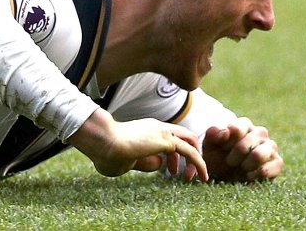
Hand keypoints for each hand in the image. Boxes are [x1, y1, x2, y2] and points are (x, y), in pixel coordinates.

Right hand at [73, 111, 205, 179]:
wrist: (102, 141)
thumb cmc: (108, 152)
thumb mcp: (130, 160)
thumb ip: (146, 162)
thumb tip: (160, 165)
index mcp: (148, 130)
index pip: (171, 139)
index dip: (175, 157)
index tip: (172, 171)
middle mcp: (158, 127)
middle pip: (185, 137)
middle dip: (190, 156)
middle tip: (187, 176)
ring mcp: (162, 131)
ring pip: (191, 141)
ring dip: (197, 160)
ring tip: (196, 178)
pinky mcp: (166, 140)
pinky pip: (190, 151)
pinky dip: (200, 163)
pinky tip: (202, 175)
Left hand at [200, 118, 283, 181]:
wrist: (226, 176)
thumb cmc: (217, 157)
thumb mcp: (209, 145)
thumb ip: (213, 134)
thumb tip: (226, 132)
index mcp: (244, 125)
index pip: (237, 128)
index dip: (227, 142)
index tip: (222, 149)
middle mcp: (260, 133)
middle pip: (248, 142)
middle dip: (235, 156)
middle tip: (229, 162)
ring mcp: (270, 147)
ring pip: (259, 154)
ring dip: (246, 165)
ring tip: (241, 169)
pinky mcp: (277, 162)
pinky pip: (272, 166)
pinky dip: (257, 174)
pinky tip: (249, 176)